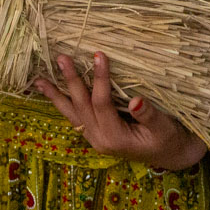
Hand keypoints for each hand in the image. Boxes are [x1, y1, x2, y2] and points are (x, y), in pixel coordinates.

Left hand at [35, 52, 207, 170]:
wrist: (172, 155)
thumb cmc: (169, 139)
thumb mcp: (164, 127)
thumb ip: (148, 115)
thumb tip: (136, 101)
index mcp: (115, 138)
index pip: (102, 103)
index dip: (100, 79)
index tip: (99, 54)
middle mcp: (99, 140)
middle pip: (81, 106)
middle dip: (71, 81)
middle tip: (61, 58)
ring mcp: (95, 138)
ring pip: (72, 114)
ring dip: (56, 96)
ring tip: (38, 81)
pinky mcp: (95, 135)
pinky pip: (75, 117)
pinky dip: (64, 103)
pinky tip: (53, 92)